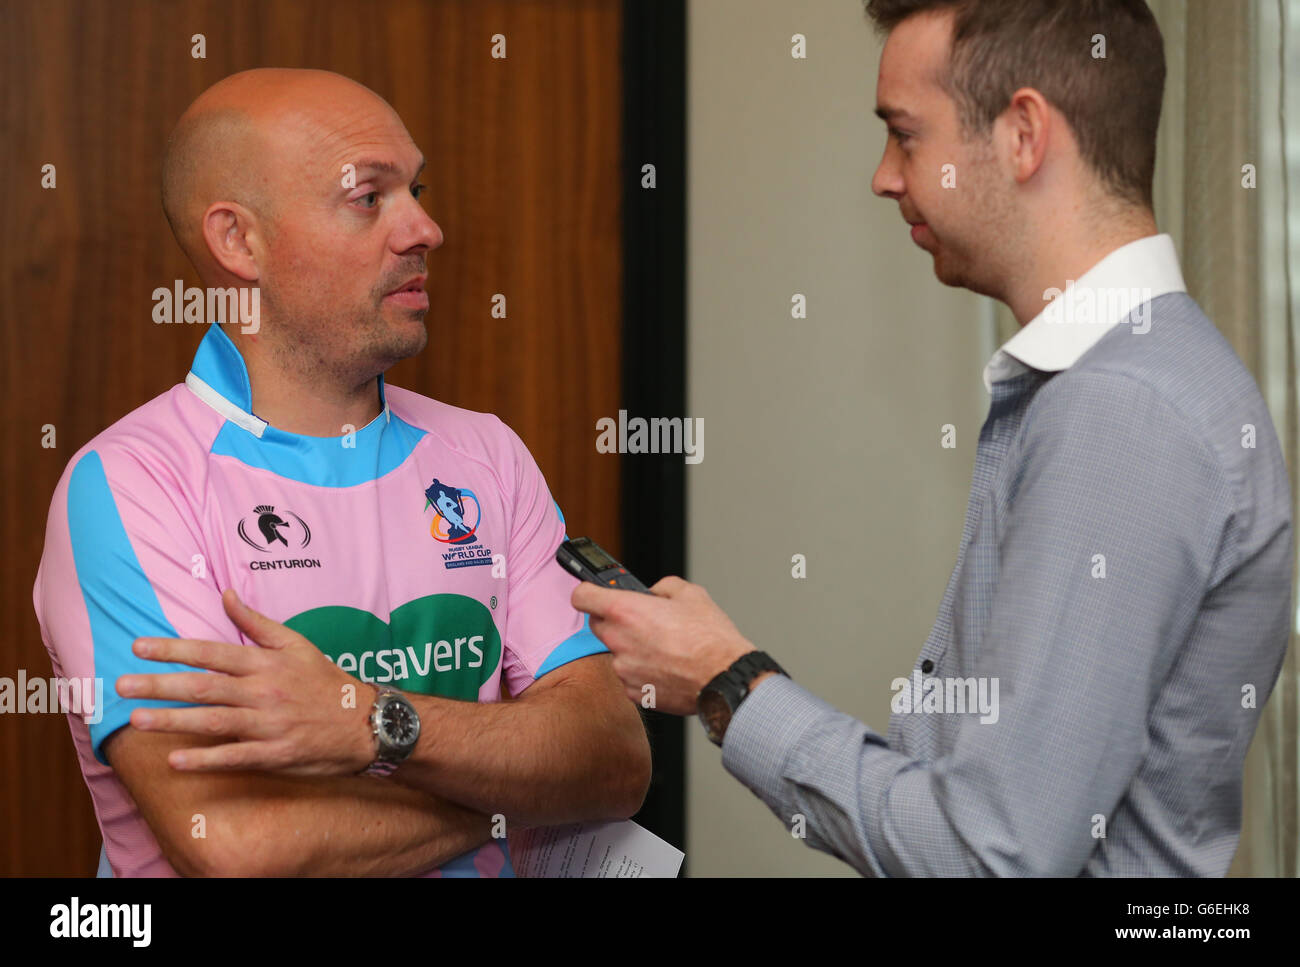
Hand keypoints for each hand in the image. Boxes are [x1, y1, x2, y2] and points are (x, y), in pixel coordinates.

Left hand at [116, 588, 376, 774]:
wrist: (365, 722)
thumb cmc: (326, 681)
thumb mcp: (296, 644)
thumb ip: (256, 623)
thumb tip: (226, 594)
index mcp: (266, 662)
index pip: (212, 652)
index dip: (174, 649)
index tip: (139, 647)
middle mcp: (264, 691)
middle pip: (204, 686)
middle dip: (160, 685)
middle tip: (121, 685)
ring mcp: (269, 724)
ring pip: (213, 721)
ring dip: (173, 721)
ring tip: (137, 720)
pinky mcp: (276, 754)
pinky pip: (235, 756)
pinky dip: (205, 759)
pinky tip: (176, 761)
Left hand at [571, 576, 753, 715]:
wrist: (724, 679)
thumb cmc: (711, 639)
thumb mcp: (691, 594)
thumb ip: (663, 587)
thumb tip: (655, 593)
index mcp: (626, 611)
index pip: (582, 596)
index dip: (588, 592)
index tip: (595, 593)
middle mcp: (619, 640)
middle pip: (598, 624)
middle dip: (615, 620)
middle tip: (642, 620)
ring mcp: (624, 669)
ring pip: (617, 652)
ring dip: (632, 647)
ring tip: (665, 648)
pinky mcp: (634, 691)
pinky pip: (630, 675)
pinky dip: (643, 670)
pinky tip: (667, 666)